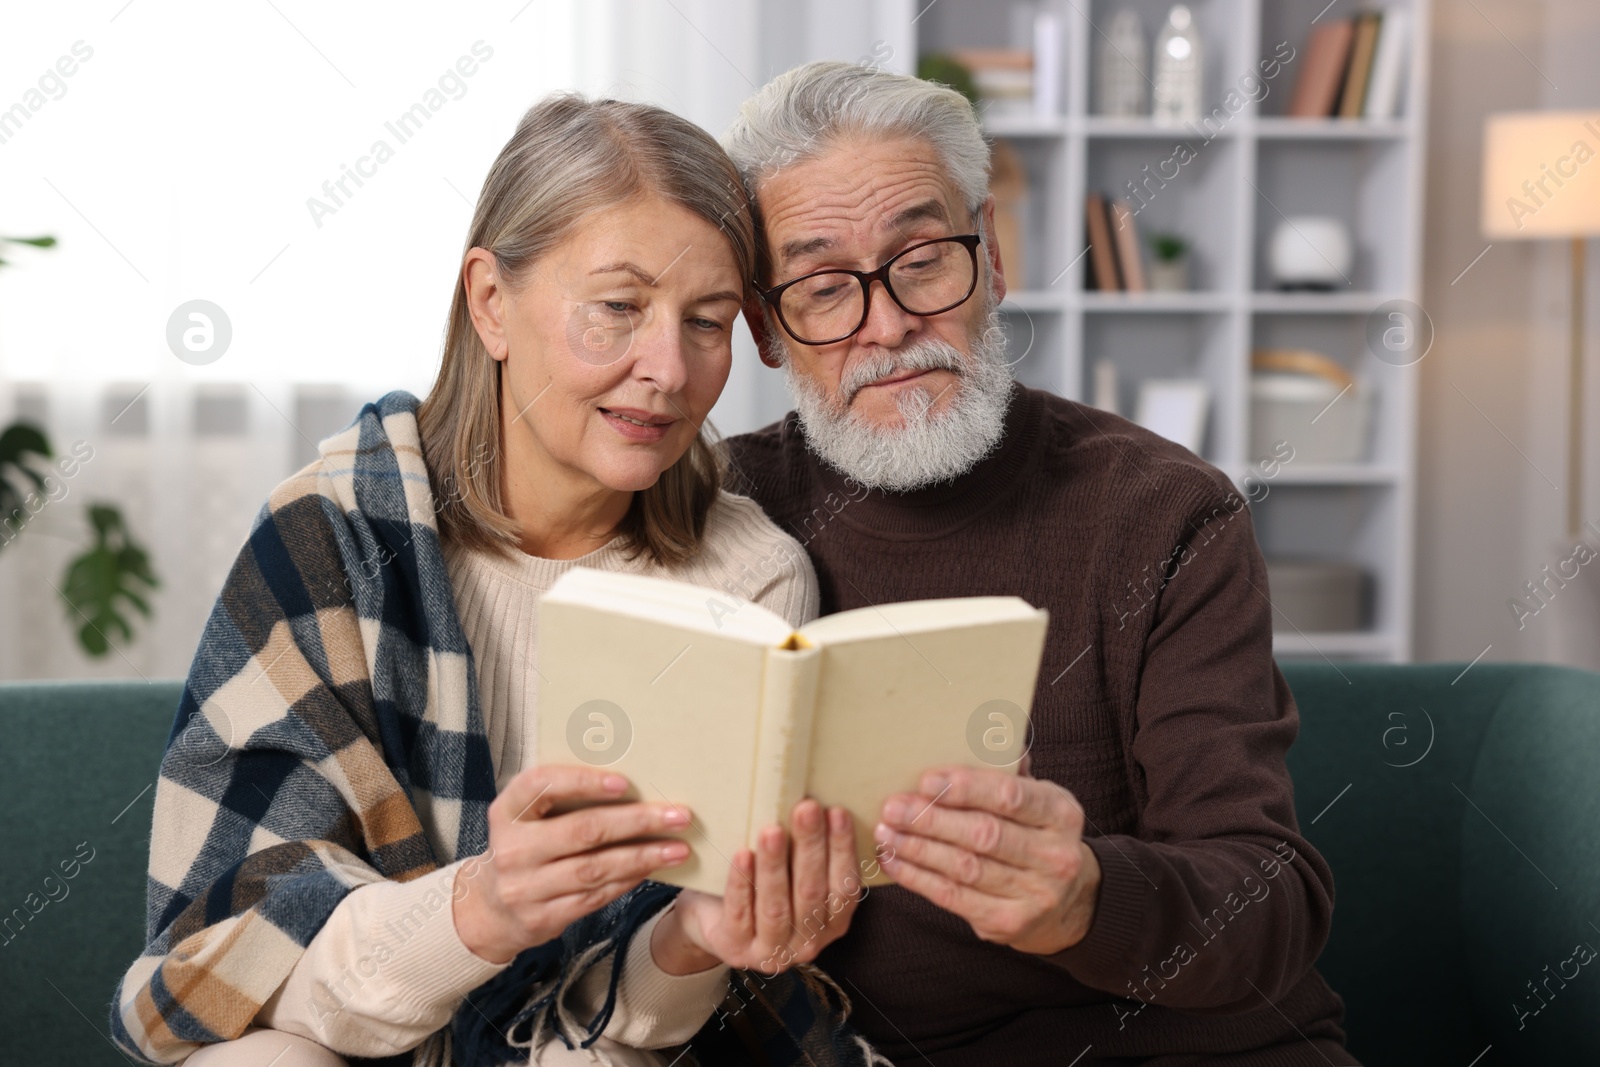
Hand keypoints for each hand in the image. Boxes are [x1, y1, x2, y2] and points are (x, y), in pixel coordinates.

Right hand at [452, 765, 691, 963]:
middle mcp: (512, 849)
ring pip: (594, 869)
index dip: (583, 781)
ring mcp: (524, 888)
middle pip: (582, 831)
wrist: (491, 907)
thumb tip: (631, 779)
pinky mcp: (542, 918)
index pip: (542, 785)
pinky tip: (652, 868)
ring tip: (678, 848)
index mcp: (508, 811)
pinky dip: (628, 881)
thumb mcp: (528, 816)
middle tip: (678, 815)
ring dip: (643, 857)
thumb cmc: (526, 846)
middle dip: (636, 821)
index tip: (625, 782)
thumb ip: (562, 796)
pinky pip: (594, 897)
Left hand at [656, 798, 860, 974]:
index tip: (836, 812)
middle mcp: (808, 943)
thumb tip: (819, 802)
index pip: (844, 886)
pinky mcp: (736, 949)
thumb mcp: (793, 874)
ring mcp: (772, 951)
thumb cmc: (761, 887)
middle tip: (806, 809)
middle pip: (811, 892)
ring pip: (776, 906)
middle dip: (810, 847)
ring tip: (772, 830)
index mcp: (832, 923)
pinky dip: (742, 883)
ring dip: (775, 865)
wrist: (713, 920)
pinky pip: (740, 912)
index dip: (842, 849)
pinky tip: (743, 855)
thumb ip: (808, 853)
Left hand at [873, 764, 1100, 955]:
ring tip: (886, 831)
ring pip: (964, 867)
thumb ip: (1010, 772)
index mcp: (1061, 814)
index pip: (1011, 797)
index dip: (967, 788)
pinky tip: (892, 860)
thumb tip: (974, 736)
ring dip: (917, 848)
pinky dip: (917, 877)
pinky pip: (953, 896)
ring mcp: (1034, 894)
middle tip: (894, 806)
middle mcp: (1055, 856)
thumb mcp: (1039, 799)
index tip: (927, 780)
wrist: (1068, 903)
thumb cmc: (1038, 835)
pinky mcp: (1007, 922)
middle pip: (983, 835)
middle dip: (932, 819)